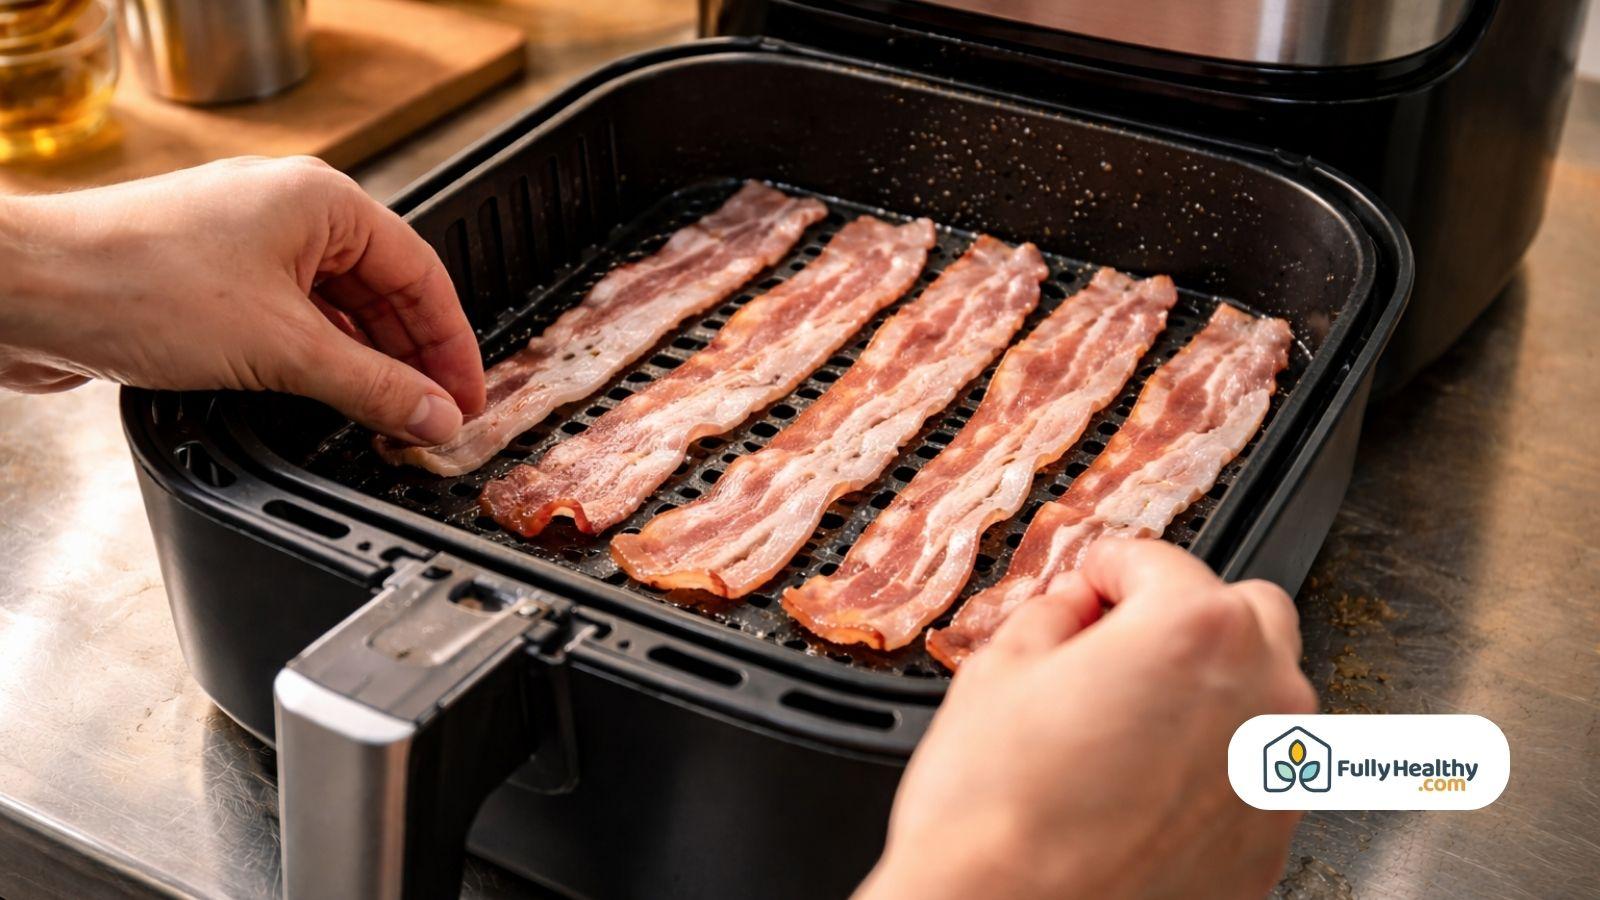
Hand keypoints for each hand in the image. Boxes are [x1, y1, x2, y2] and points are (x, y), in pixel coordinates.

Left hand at [0, 156, 484, 442]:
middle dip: (412, 359)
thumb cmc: (137, 283)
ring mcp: (247, 247)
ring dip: (365, 366)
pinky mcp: (211, 283)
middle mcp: (288, 215)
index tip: (467, 397)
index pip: (421, 274)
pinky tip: (334, 401)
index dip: (452, 343)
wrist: (26, 290)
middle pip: (382, 293)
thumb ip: (373, 388)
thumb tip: (435, 415)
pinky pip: (290, 324)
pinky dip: (319, 363)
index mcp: (322, 201)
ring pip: (336, 312)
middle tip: (437, 418)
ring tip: (394, 420)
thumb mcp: (282, 348)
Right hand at [859, 539, 1315, 899]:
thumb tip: (1074, 608)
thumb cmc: (994, 813)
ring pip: (1262, 696)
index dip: (1106, 569)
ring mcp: (1275, 776)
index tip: (1087, 585)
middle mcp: (1260, 696)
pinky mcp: (1269, 844)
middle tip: (1116, 647)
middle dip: (1183, 616)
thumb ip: (1052, 615)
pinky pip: (1253, 775)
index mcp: (1195, 631)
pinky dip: (1212, 766)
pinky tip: (1144, 789)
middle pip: (1244, 614)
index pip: (1158, 561)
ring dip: (1209, 690)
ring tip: (1127, 726)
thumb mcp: (997, 671)